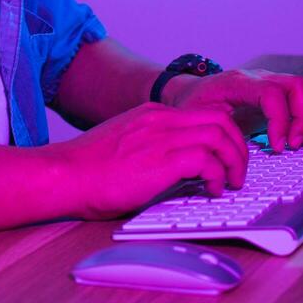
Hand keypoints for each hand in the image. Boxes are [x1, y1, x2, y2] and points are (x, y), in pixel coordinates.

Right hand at [50, 103, 249, 219]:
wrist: (64, 174)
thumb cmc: (87, 169)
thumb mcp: (125, 144)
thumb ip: (151, 146)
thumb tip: (178, 167)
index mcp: (152, 115)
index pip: (205, 112)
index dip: (225, 134)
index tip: (228, 154)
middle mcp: (161, 120)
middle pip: (221, 120)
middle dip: (239, 146)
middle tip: (238, 171)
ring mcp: (161, 138)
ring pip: (220, 135)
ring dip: (234, 161)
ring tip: (231, 183)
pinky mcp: (161, 161)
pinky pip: (207, 160)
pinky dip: (218, 175)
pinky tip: (212, 190)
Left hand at [164, 69, 302, 151]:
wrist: (191, 92)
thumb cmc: (193, 105)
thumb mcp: (198, 118)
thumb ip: (215, 132)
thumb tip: (232, 155)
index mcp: (238, 83)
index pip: (272, 93)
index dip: (281, 121)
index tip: (277, 146)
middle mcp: (259, 77)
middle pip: (299, 86)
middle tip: (294, 144)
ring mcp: (271, 82)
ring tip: (300, 142)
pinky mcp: (278, 92)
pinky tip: (301, 137)